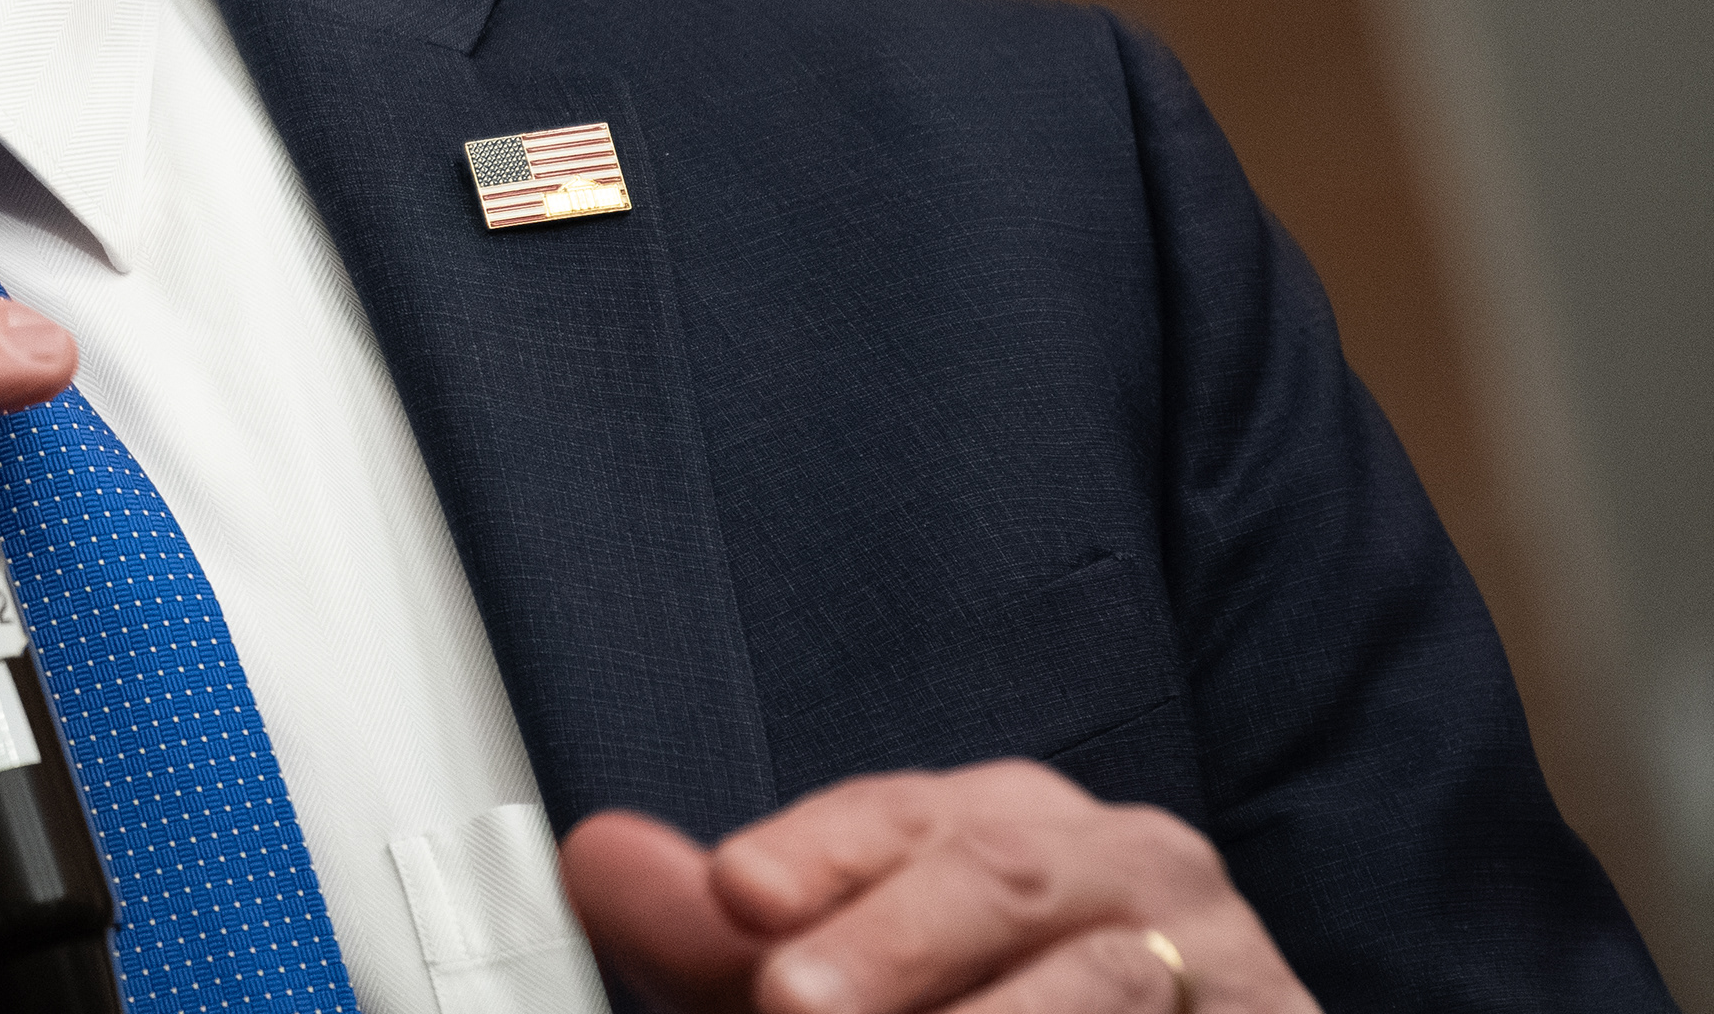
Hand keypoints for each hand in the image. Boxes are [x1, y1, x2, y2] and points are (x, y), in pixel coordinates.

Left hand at [561, 761, 1318, 1013]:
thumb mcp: (844, 992)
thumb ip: (719, 944)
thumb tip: (594, 859)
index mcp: (1005, 827)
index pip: (898, 815)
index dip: (816, 854)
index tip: (738, 895)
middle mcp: (1119, 868)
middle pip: (1002, 878)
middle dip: (895, 944)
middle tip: (793, 1003)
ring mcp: (1215, 961)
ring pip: (1105, 983)